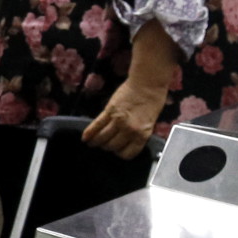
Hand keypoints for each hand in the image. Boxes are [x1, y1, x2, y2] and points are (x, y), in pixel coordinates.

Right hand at [84, 19, 178, 159]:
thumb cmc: (152, 101)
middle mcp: (129, 130)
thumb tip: (126, 141)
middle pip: (112, 146)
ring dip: (96, 142)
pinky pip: (96, 125)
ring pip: (102, 138)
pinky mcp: (109, 111)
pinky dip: (89, 133)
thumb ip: (138, 133)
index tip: (117, 150)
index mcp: (142, 134)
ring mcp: (118, 121)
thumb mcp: (150, 122)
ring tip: (93, 143)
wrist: (148, 84)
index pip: (127, 153)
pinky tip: (84, 138)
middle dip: (107, 147)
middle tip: (104, 145)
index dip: (120, 153)